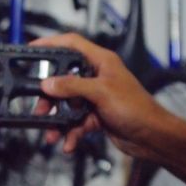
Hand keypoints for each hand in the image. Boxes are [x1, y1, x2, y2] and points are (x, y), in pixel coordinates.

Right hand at [31, 33, 176, 161]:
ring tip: (52, 131)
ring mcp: (97, 97)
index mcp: (101, 62)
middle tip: (41, 106)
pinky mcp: (97, 115)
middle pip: (65, 79)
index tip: (33, 48)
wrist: (152, 136)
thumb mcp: (101, 92)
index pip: (72, 44)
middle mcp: (98, 77)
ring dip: (59, 120)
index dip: (52, 43)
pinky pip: (77, 122)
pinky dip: (71, 132)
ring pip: (69, 104)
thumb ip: (72, 86)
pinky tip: (69, 142)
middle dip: (51, 96)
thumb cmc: (137, 108)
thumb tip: (49, 83)